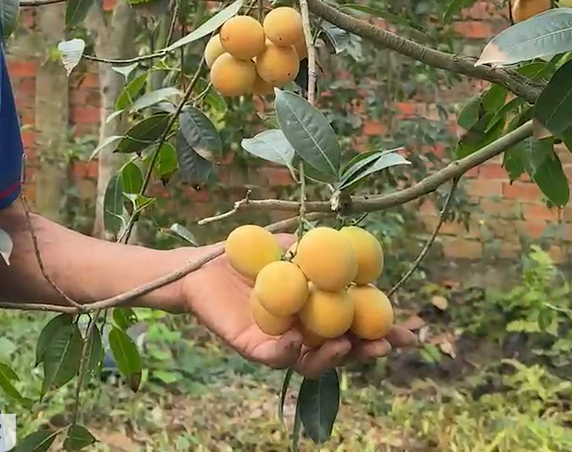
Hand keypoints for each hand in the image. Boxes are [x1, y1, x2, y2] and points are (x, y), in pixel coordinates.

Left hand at [179, 234, 417, 378]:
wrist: (201, 264)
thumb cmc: (250, 255)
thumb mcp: (292, 248)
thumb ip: (322, 254)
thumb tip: (360, 259)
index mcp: (319, 313)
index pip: (358, 327)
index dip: (383, 332)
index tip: (408, 332)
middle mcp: (304, 333)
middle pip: (343, 352)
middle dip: (366, 350)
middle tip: (382, 345)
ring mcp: (280, 344)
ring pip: (314, 362)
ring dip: (333, 357)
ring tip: (343, 344)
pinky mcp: (253, 348)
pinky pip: (276, 357)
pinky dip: (290, 352)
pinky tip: (299, 341)